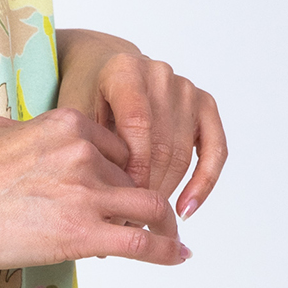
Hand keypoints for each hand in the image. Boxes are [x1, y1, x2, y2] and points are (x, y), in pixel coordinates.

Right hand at [0, 108, 190, 269]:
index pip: (117, 148)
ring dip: (163, 225)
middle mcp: (84, 153)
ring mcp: (85, 193)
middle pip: (133, 179)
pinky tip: (177, 255)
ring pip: (149, 206)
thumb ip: (32, 131)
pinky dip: (166, 250)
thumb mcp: (0, 130)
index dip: (119, 174)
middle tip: (141, 222)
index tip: (119, 193)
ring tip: (170, 238)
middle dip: (136, 202)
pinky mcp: (81, 234)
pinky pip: (142, 242)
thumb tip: (35, 136)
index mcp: (67, 124)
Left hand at [56, 29, 227, 220]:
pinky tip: (186, 209)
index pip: (138, 125)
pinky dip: (204, 182)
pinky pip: (215, 148)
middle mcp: (160, 74)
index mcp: (126, 70)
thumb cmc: (84, 92)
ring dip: (168, 191)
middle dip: (148, 188)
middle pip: (163, 143)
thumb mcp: (73, 113)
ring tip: (146, 221)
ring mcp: (185, 88)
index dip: (134, 168)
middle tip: (128, 223)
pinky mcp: (204, 103)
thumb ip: (86, 148)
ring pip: (183, 152)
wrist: (102, 64)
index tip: (122, 202)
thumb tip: (103, 209)